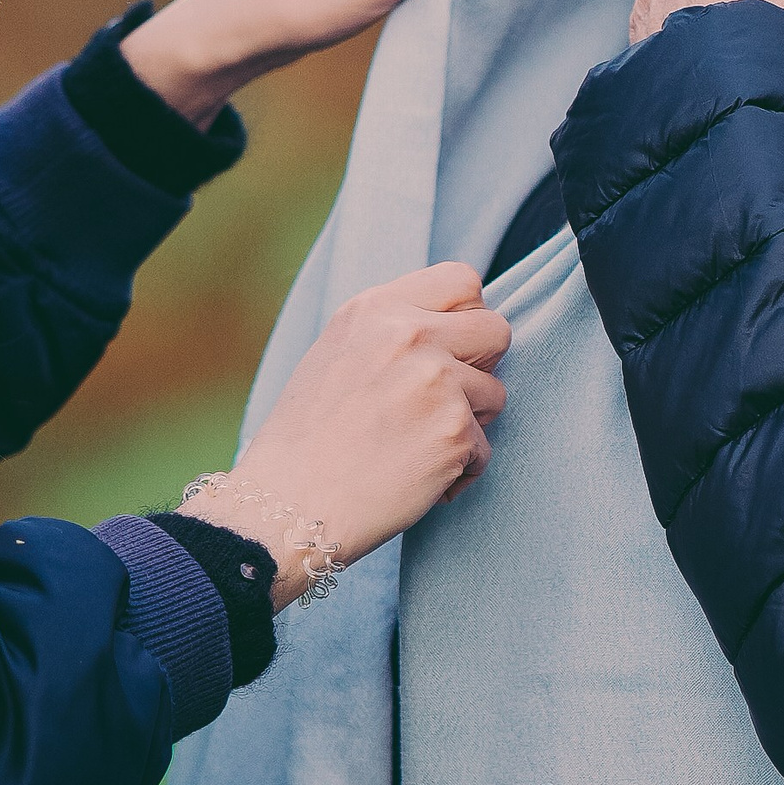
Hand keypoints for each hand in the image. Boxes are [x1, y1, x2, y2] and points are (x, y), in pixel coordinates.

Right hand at [180, 263, 507, 612]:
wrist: (287, 505)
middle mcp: (409, 334)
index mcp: (375, 308)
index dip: (466, 315)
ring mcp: (436, 382)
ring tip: (418, 446)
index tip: (450, 346)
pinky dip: (459, 471)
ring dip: (468, 425)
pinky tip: (416, 480)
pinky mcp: (454, 432)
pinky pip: (484, 449)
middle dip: (482, 367)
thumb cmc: (306, 439)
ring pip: (495, 395)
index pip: (462, 279)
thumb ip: (392, 329)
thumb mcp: (336, 353)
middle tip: (445, 400)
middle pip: (496, 330)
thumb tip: (453, 327)